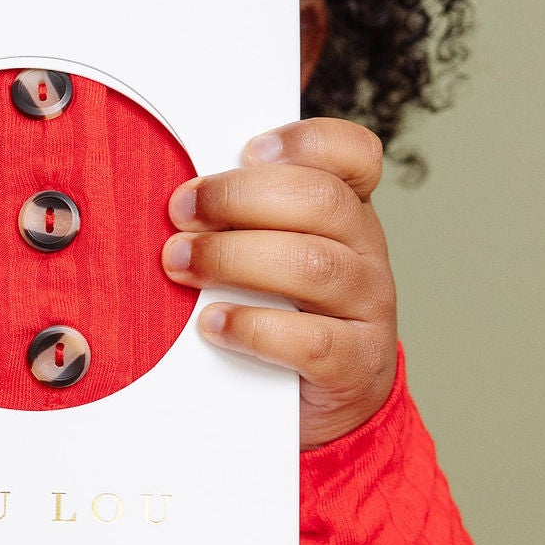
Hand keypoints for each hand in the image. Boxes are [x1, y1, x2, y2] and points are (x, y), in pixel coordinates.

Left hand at [163, 119, 397, 449]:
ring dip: (234, 258)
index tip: (249, 150)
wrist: (325, 402)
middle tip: (181, 209)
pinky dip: (254, 327)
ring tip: (181, 263)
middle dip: (238, 198)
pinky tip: (214, 324)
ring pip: (313, 265)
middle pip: (320, 201)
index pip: (352, 155)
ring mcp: (368, 307)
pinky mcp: (356, 363)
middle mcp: (365, 251)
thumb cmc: (284, 314)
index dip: (306, 142)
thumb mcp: (271, 254)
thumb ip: (243, 219)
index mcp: (346, 212)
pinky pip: (311, 340)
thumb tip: (176, 192)